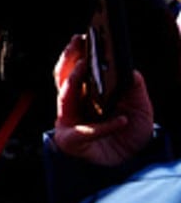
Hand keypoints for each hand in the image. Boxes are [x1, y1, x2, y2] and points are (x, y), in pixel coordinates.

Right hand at [52, 34, 154, 165]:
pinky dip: (104, 127)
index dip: (76, 52)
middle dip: (69, 58)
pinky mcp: (71, 140)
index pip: (75, 68)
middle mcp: (73, 104)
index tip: (83, 37)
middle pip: (62, 76)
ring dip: (74, 80)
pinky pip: (85, 130)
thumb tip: (130, 69)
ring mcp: (69, 121)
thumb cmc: (128, 135)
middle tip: (78, 42)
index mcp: (85, 94)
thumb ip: (134, 87)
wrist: (127, 165)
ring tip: (86, 66)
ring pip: (65, 96)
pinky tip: (122, 121)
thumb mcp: (139, 107)